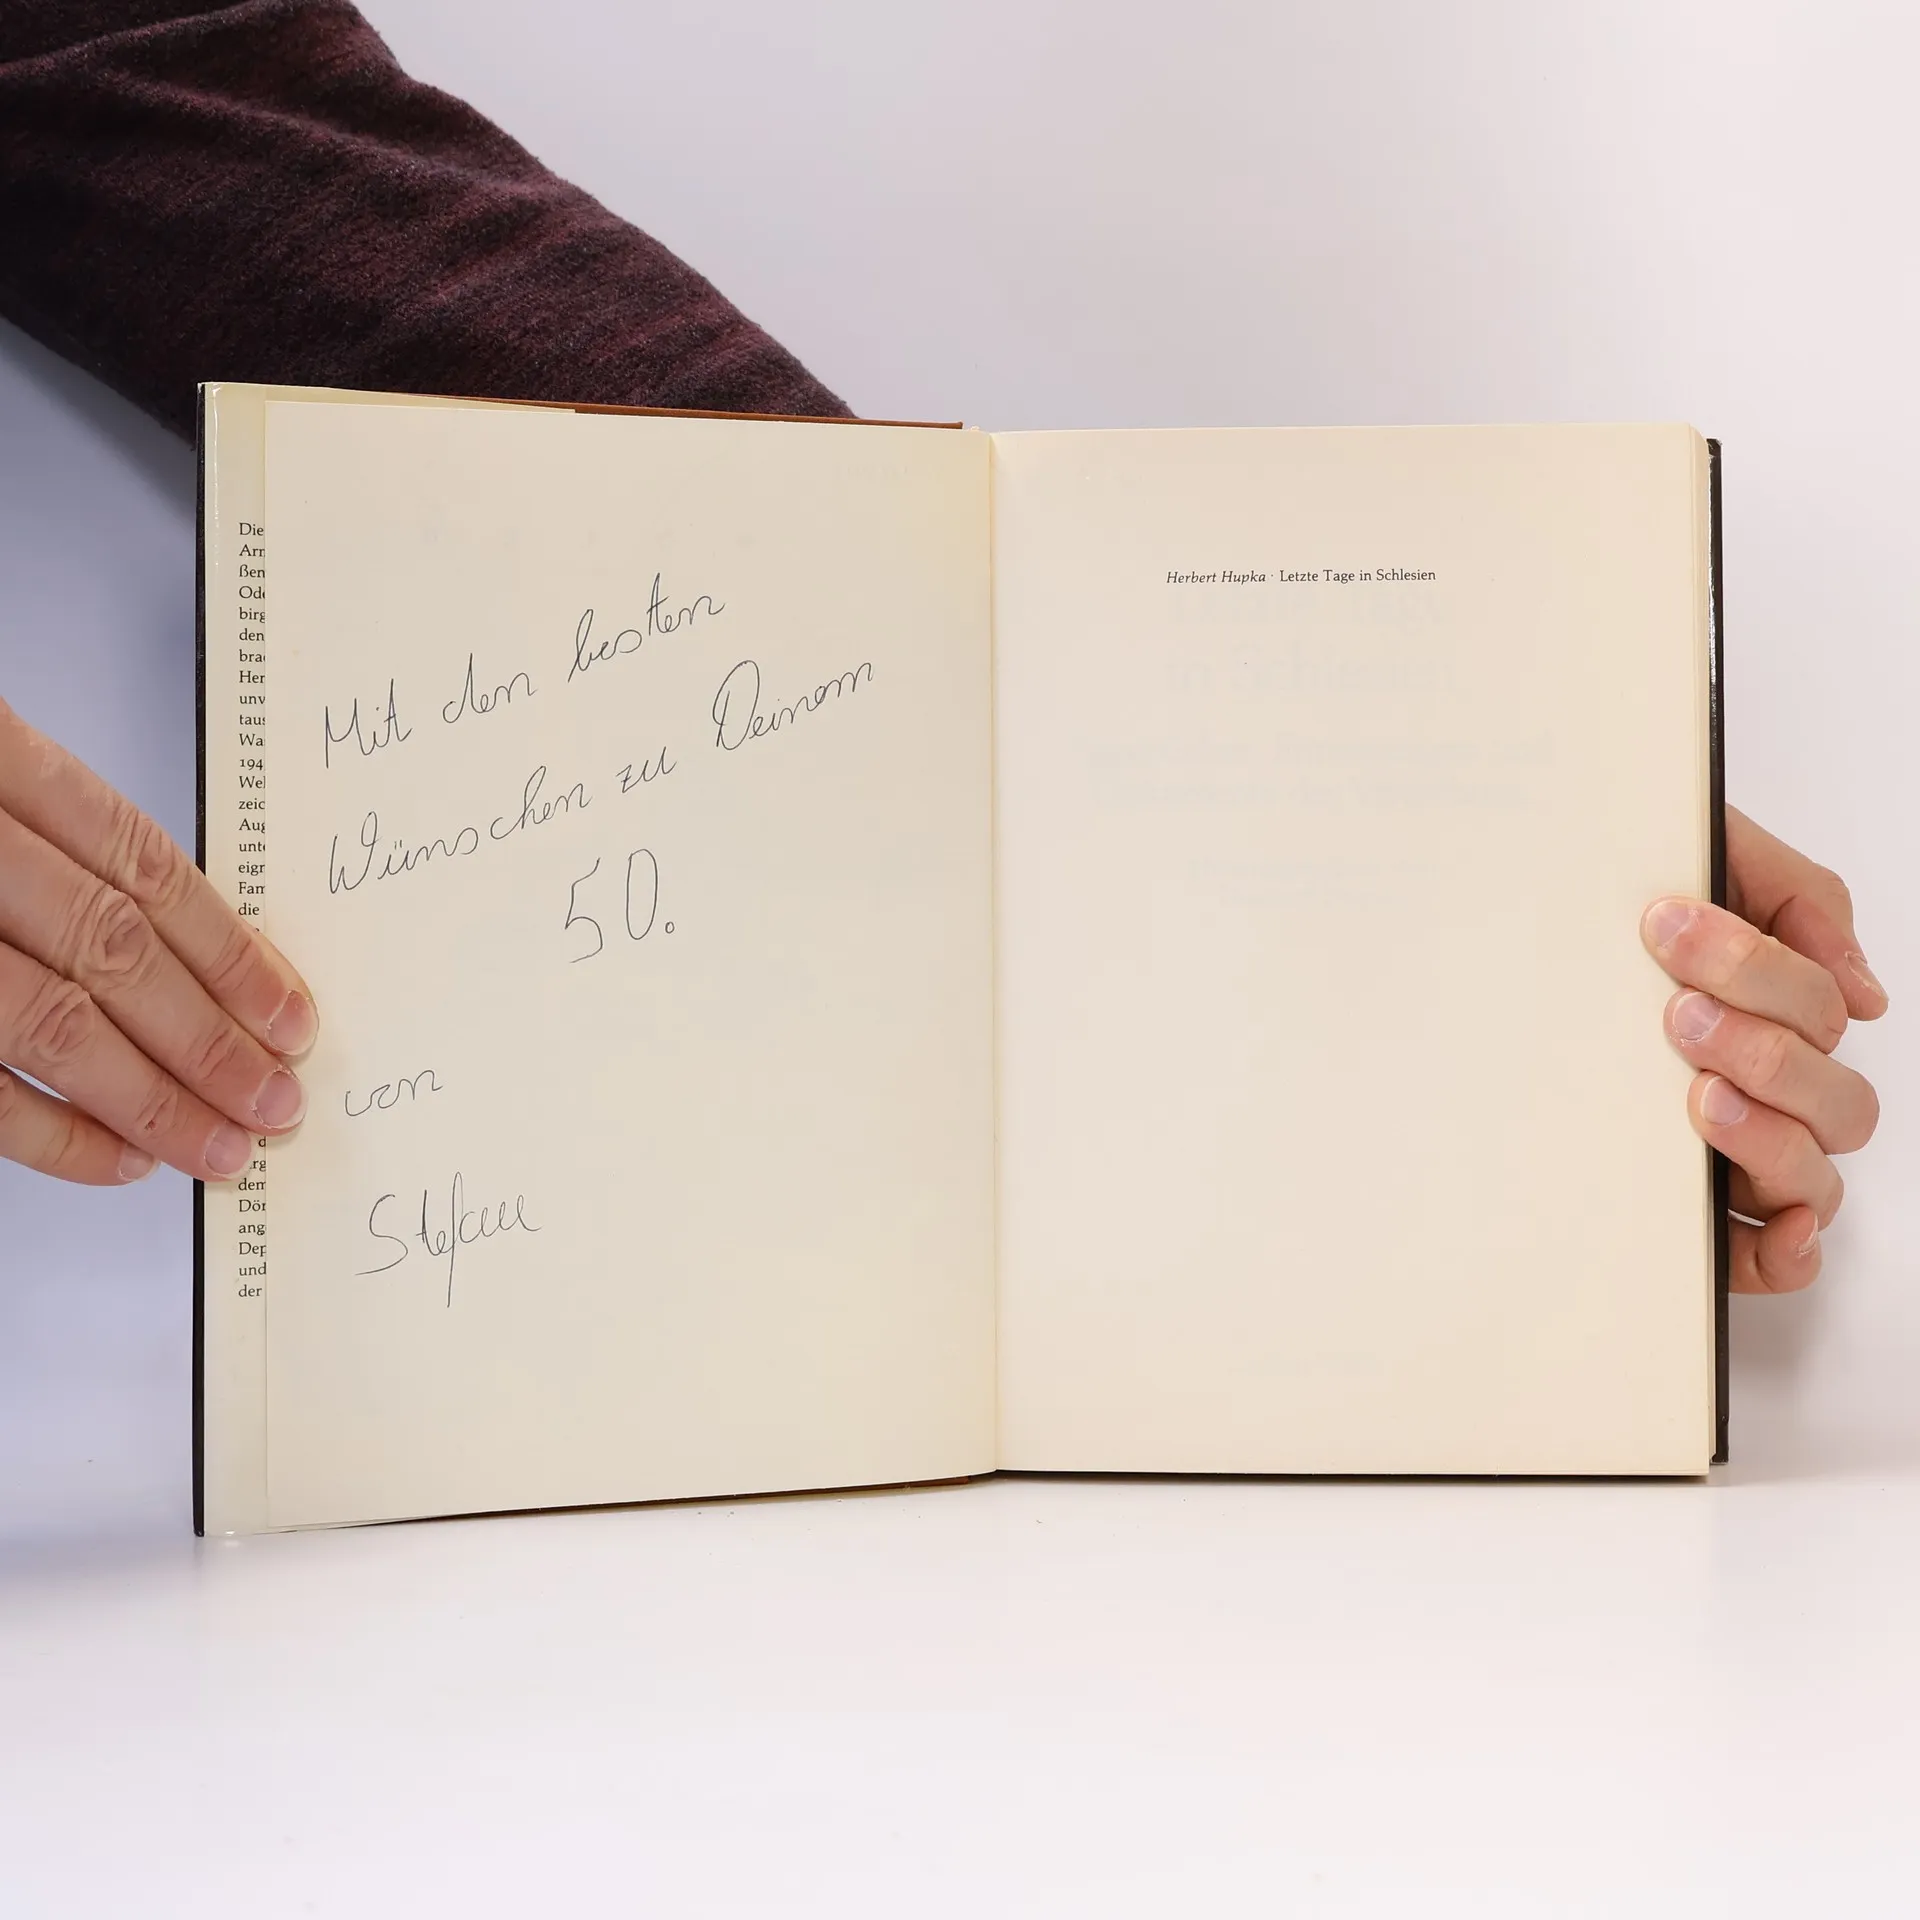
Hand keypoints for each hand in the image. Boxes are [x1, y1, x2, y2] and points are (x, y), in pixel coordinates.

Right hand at [0, 696, 313, 1184]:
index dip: (230, 951)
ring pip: (53, 1022)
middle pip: (112, 951)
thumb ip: (54, 834)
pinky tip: (121, 1154)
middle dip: (211, 1039)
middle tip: (280, 1100)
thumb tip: (183, 943)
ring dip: (154, 1096)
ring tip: (226, 1144)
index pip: (142, 867)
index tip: (295, 1017)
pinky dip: (50, 1131)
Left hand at [1642, 807, 1884, 1293]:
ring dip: (1767, 1135)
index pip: (1818, 1006)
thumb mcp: (1700, 863)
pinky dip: (1785, 1251)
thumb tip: (1861, 993)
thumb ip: (1792, 895)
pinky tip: (1771, 1227)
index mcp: (1780, 1013)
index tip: (1665, 927)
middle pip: (1836, 1100)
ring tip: (1696, 1095)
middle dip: (1766, 1052)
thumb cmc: (1611, 919)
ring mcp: (1747, 1155)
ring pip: (1813, 1176)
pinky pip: (1776, 1259)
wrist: (1508, 933)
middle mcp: (1775, 1090)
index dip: (1756, 968)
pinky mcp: (1708, 1215)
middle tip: (1678, 1015)